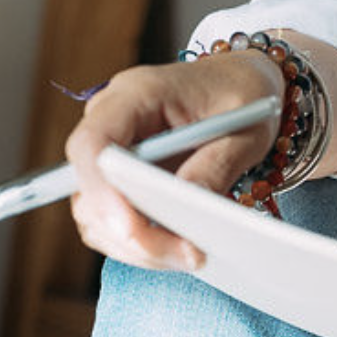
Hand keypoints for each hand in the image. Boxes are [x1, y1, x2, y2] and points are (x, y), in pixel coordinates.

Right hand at [62, 51, 283, 270]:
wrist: (243, 81)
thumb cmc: (244, 93)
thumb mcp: (246, 128)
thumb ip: (214, 166)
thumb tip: (183, 212)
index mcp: (136, 93)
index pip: (93, 142)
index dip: (102, 189)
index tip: (132, 229)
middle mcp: (110, 121)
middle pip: (90, 190)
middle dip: (132, 233)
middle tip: (188, 254)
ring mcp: (110, 152)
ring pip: (96, 216)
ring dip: (138, 246)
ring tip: (192, 254)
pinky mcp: (118, 180)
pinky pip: (112, 223)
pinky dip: (142, 243)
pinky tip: (181, 246)